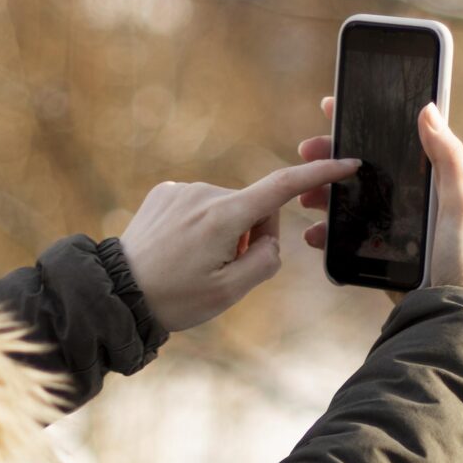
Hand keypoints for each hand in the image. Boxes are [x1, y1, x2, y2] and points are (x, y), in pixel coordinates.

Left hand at [117, 155, 356, 332]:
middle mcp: (204, 192)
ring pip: (226, 209)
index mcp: (224, 216)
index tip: (345, 163)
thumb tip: (269, 238)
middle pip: (253, 208)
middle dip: (251, 236)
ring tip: (195, 265)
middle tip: (224, 271)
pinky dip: (202, 227)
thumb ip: (265, 260)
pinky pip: (201, 206)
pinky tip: (180, 250)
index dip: (318, 175)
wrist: (117, 293)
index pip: (281, 187)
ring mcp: (182, 190)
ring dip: (224, 233)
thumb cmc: (175, 298)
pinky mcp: (165, 192)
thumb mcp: (230, 292)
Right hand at [298, 96, 462, 300]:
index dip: (361, 122)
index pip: (391, 140)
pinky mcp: (379, 254)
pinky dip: (327, 232)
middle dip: (329, 158)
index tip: (331, 108)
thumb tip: (428, 108)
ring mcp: (391, 226)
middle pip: (361, 168)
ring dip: (323, 193)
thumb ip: (448, 157)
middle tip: (306, 152)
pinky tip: (314, 235)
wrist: (454, 313)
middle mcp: (408, 198)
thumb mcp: (460, 204)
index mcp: (428, 179)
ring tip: (306, 198)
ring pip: (348, 200)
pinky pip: (345, 236)